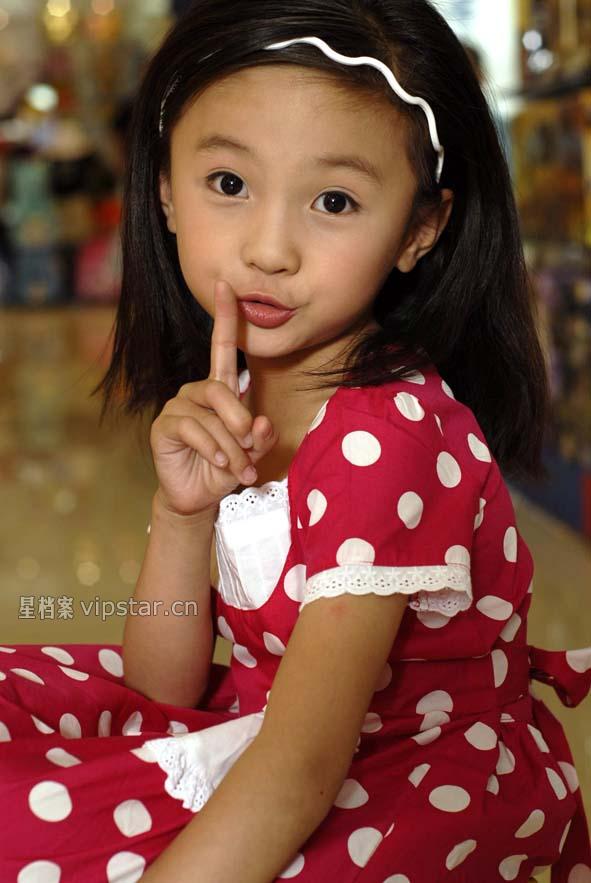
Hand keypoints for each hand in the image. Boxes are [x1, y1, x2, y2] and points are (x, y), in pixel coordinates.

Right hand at [150, 279, 277, 515]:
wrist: (199, 496)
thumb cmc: (227, 467)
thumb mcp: (253, 452)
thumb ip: (262, 436)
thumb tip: (260, 423)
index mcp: (220, 389)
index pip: (221, 347)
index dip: (224, 317)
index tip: (226, 285)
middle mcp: (197, 392)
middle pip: (221, 390)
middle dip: (240, 420)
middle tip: (249, 447)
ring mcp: (178, 407)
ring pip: (210, 415)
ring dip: (230, 445)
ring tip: (237, 467)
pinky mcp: (164, 425)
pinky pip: (193, 429)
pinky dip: (212, 448)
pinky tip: (218, 463)